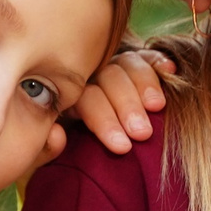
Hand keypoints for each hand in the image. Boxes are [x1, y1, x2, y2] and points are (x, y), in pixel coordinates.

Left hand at [53, 46, 174, 159]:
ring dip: (144, 84)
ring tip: (157, 107)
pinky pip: (144, 56)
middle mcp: (87, 75)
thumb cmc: (54, 153)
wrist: (80, 140)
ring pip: (127, 64)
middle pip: (108, 78)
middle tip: (143, 133)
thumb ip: (44, 150)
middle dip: (127, 104)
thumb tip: (57, 134)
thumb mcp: (40, 154)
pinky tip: (170, 69)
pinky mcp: (133, 65)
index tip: (122, 147)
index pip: (85, 98)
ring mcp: (110, 66)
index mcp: (64, 94)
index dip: (104, 120)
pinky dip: (156, 61)